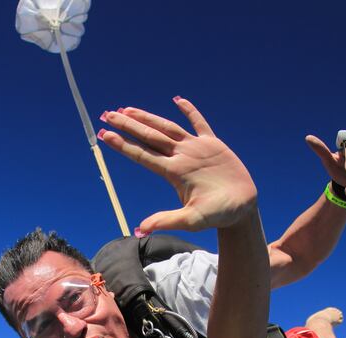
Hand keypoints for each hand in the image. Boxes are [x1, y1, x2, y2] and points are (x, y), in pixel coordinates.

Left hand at [98, 97, 257, 235]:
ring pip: (167, 128)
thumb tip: (141, 229)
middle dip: (128, 125)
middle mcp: (180, 158)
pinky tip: (177, 100)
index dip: (124, 144)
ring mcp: (195, 150)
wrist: (241, 210)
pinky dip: (189, 111)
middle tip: (107, 114)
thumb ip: (167, 221)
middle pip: (149, 136)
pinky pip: (199, 124)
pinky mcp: (213, 145)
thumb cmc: (217, 216)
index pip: (143, 155)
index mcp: (174, 172)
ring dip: (148, 117)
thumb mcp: (191, 220)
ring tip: (128, 109)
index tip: (104, 135)